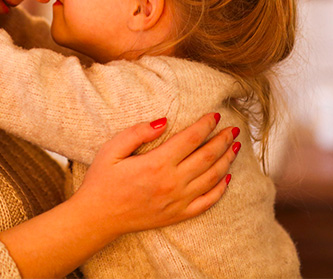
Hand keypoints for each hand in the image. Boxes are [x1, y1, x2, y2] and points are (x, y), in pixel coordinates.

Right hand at [72, 113, 238, 236]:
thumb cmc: (102, 181)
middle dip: (222, 140)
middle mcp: (172, 182)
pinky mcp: (178, 215)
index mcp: (156, 163)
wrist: (97, 217)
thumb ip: (137, 132)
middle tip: (233, 129)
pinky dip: (220, 190)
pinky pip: (206, 202)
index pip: (191, 139)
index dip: (206, 125)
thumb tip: (163, 121)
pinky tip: (226, 178)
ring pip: (212, 178)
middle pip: (207, 157)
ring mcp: (177, 201)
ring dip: (226, 160)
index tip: (215, 115)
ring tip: (235, 147)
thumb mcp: (112, 149)